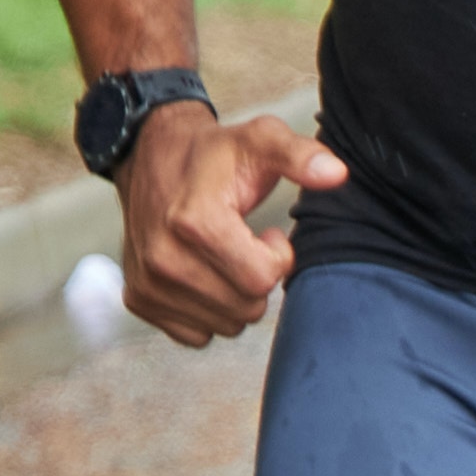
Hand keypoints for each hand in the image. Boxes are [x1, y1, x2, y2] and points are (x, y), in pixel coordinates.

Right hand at [114, 97, 350, 348]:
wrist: (150, 156)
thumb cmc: (213, 154)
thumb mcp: (260, 140)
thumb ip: (300, 156)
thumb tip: (336, 174)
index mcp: (194, 221)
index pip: (262, 279)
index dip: (277, 257)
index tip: (266, 233)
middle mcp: (164, 258)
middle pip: (247, 307)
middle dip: (257, 278)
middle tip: (243, 243)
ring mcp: (148, 283)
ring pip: (225, 326)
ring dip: (235, 297)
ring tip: (222, 255)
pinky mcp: (139, 300)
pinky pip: (196, 335)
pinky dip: (207, 312)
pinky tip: (201, 274)